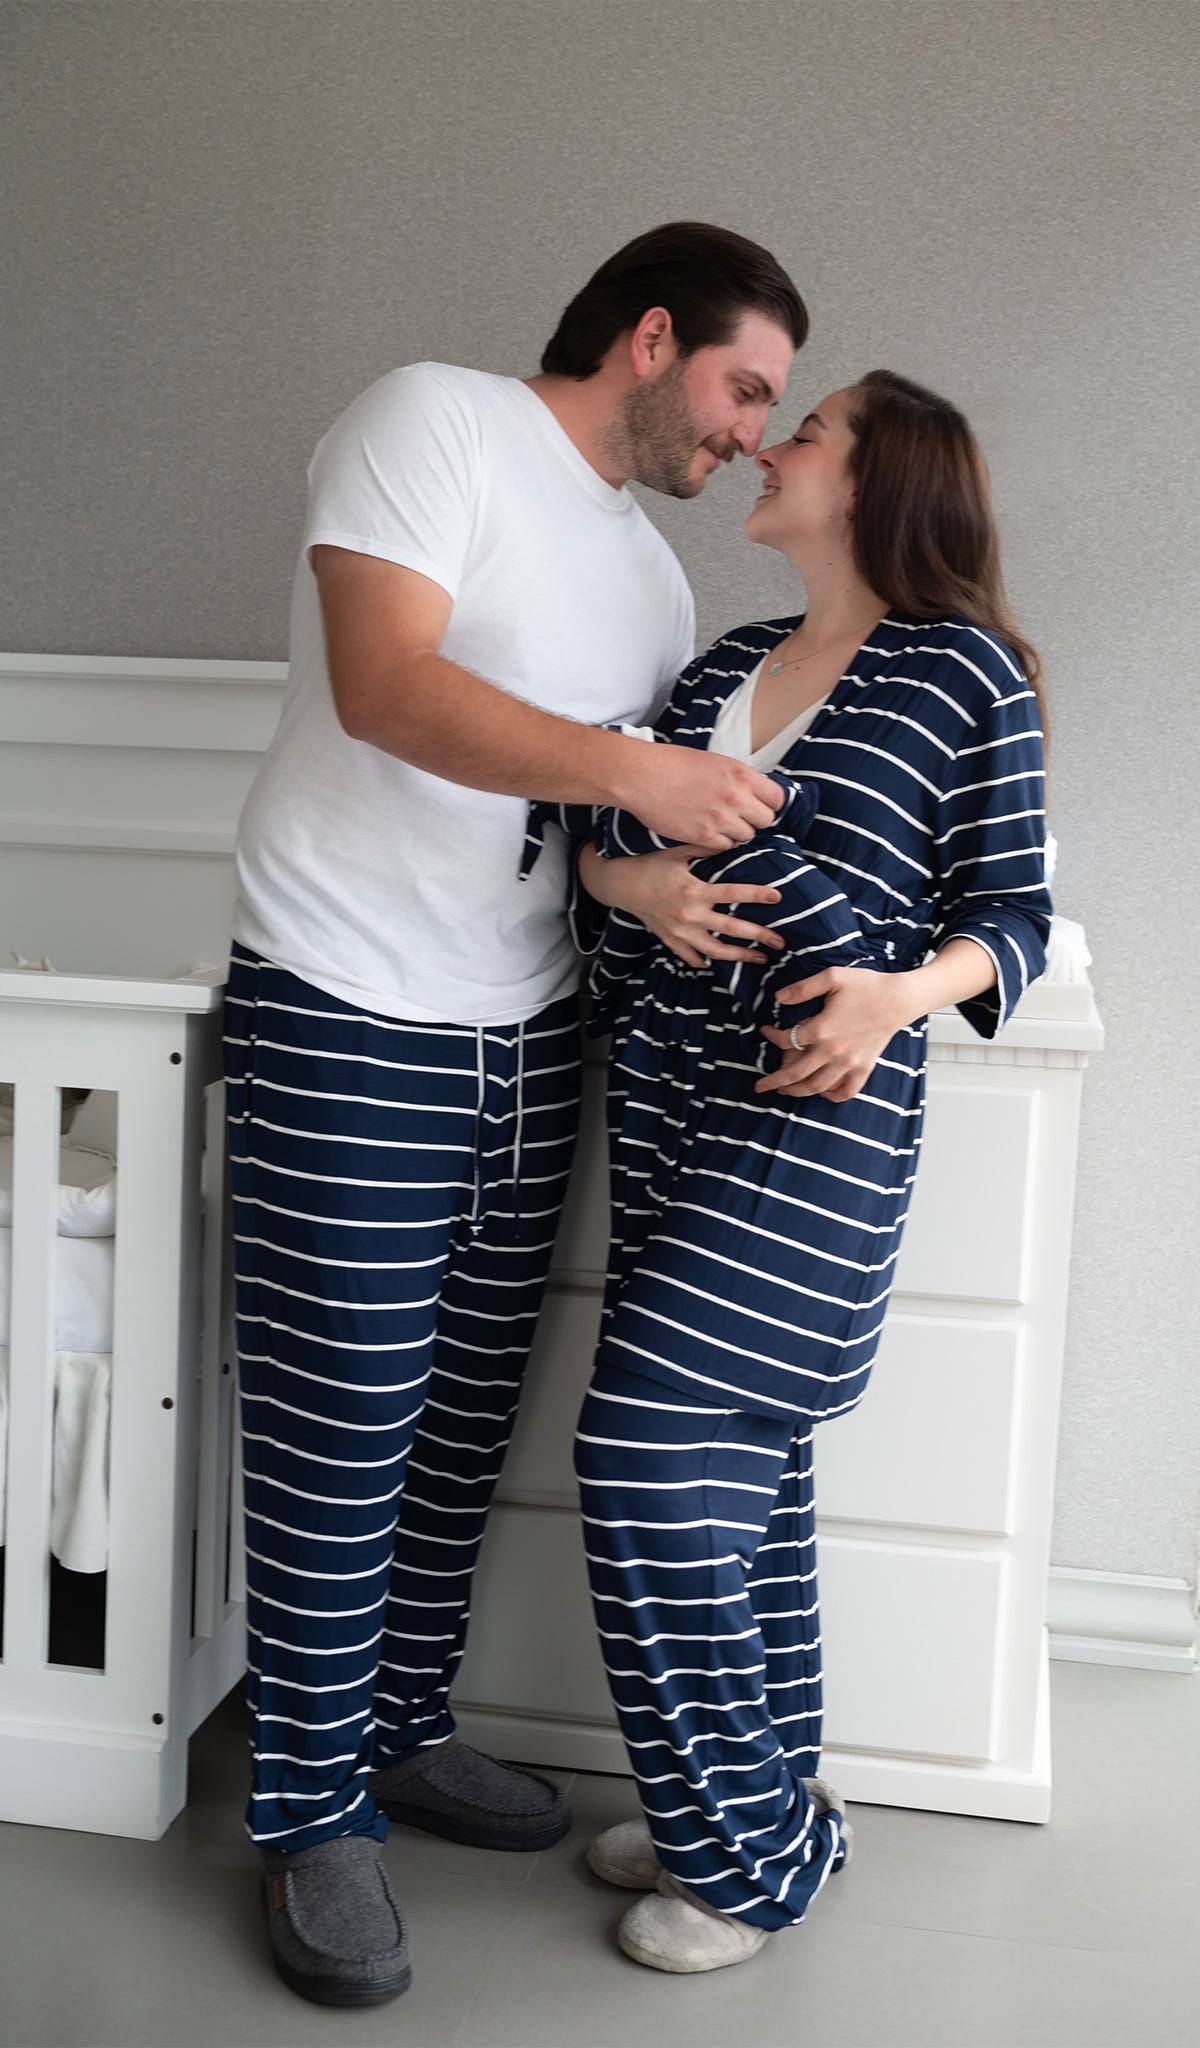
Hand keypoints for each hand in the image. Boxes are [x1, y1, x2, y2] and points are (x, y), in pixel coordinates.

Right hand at [592, 845, 785, 967]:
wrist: (618, 884)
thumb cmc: (648, 864)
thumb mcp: (676, 851)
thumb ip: (705, 847)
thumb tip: (732, 840)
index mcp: (694, 891)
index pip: (732, 894)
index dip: (757, 894)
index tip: (778, 896)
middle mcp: (689, 915)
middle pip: (731, 929)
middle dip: (759, 936)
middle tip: (781, 941)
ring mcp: (679, 932)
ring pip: (716, 951)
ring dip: (740, 956)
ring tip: (761, 959)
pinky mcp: (670, 940)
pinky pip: (691, 956)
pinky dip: (705, 961)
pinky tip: (719, 964)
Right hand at [618, 742, 782, 851]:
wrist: (642, 776)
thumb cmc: (673, 764)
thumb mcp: (716, 762)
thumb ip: (738, 779)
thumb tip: (754, 792)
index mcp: (742, 775)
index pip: (777, 798)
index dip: (769, 803)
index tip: (761, 805)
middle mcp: (736, 798)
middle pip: (765, 820)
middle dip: (754, 820)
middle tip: (738, 816)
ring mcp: (721, 819)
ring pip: (746, 836)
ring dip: (736, 832)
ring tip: (718, 823)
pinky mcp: (703, 836)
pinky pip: (725, 847)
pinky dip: (719, 842)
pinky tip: (706, 831)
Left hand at [756, 966, 912, 1101]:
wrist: (899, 998)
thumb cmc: (868, 986)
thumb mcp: (832, 977)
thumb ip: (803, 988)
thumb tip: (779, 997)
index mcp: (821, 1029)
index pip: (786, 1040)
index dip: (771, 1036)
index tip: (766, 1031)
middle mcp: (833, 1051)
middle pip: (796, 1074)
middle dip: (774, 1081)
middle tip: (760, 1085)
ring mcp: (849, 1063)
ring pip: (817, 1087)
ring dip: (797, 1092)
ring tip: (784, 1091)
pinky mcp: (864, 1067)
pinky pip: (847, 1091)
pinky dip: (832, 1096)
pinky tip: (822, 1093)